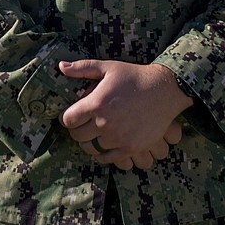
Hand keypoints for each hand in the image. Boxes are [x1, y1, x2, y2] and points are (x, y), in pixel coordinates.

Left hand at [58, 60, 190, 167]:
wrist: (164, 90)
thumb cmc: (134, 76)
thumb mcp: (108, 67)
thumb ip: (82, 68)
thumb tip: (61, 67)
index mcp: (97, 103)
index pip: (68, 120)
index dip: (67, 117)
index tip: (71, 115)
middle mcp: (105, 123)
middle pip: (78, 136)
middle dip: (77, 130)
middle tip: (81, 125)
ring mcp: (118, 138)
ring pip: (92, 149)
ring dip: (90, 142)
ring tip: (93, 133)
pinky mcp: (131, 148)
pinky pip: (108, 158)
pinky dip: (103, 153)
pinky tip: (105, 143)